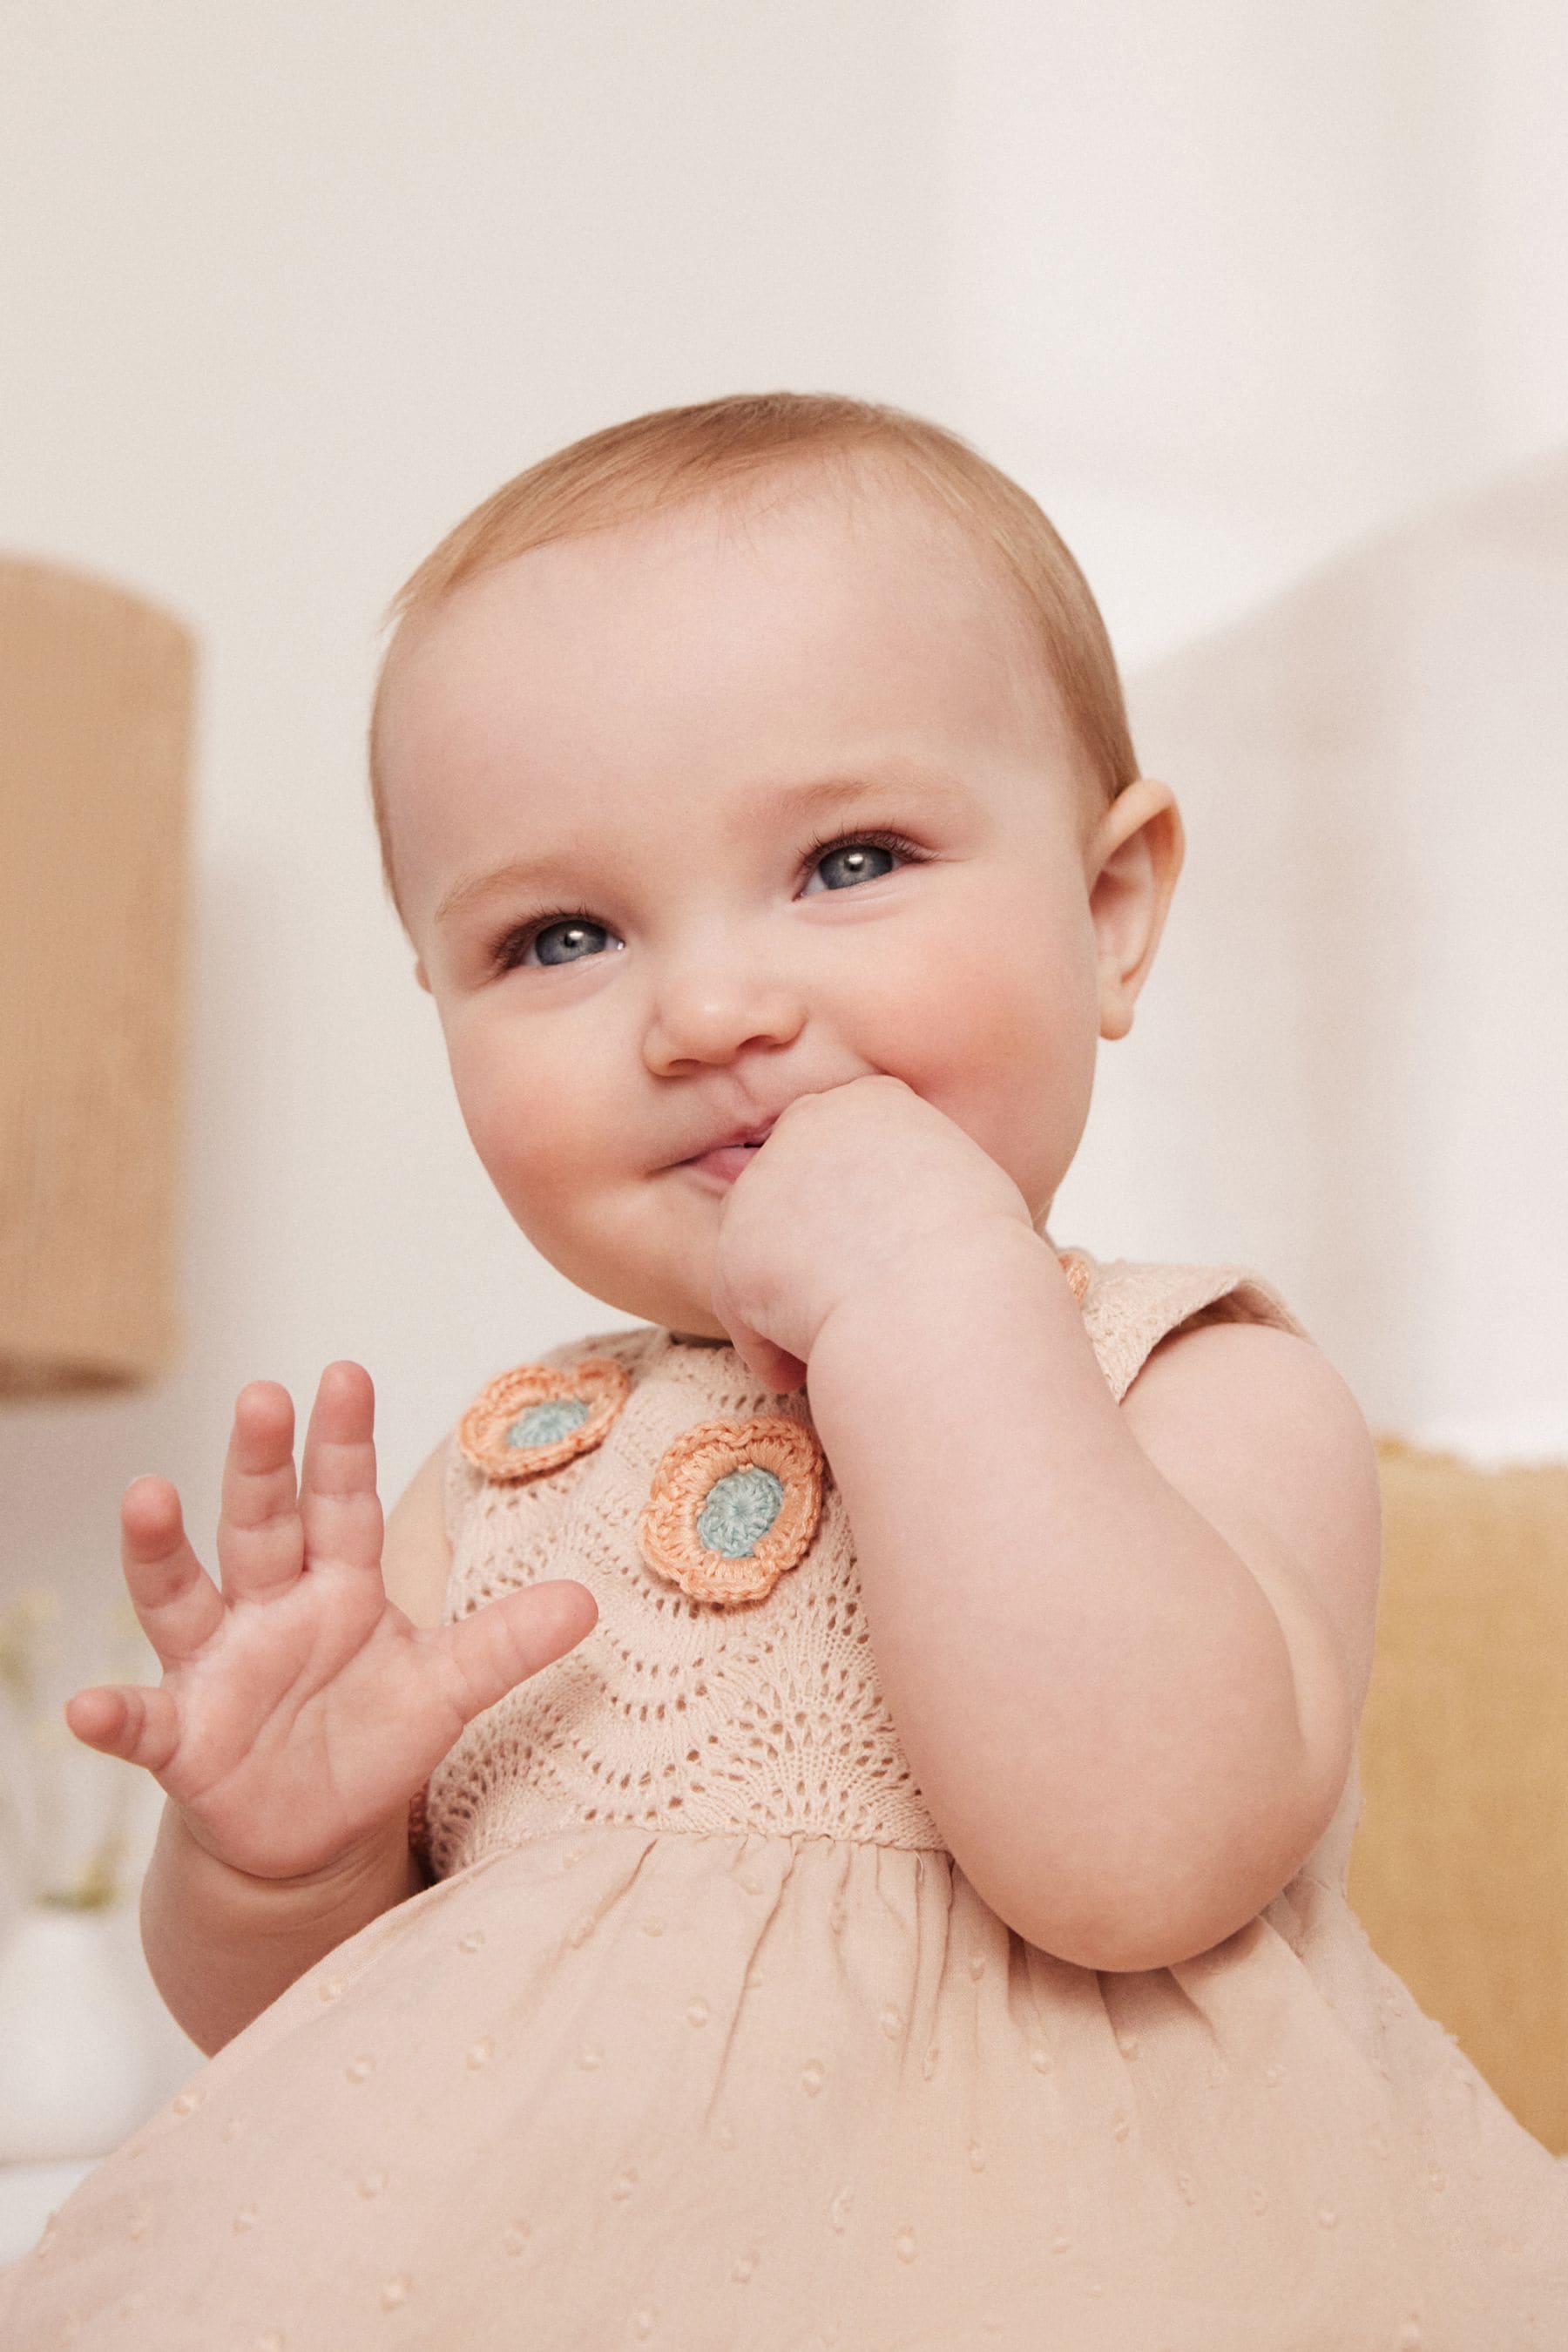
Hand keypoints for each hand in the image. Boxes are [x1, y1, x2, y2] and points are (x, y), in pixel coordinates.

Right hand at [64, 1363, 597, 1882]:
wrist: (313, 1830)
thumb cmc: (372, 1736)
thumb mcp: (446, 1689)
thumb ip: (505, 1644)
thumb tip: (587, 1602)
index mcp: (338, 1586)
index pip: (342, 1500)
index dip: (344, 1442)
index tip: (345, 1373)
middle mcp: (269, 1609)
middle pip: (262, 1523)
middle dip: (262, 1462)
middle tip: (263, 1396)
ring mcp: (218, 1668)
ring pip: (182, 1595)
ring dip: (159, 1548)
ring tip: (144, 1497)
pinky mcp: (183, 1739)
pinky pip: (141, 1722)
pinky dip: (112, 1715)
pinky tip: (87, 1707)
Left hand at [709, 1075, 1034, 1389]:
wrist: (942, 1304)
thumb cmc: (982, 1257)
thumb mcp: (970, 1186)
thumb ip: (920, 1177)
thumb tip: (904, 1214)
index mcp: (871, 1101)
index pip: (845, 1135)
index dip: (857, 1190)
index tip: (880, 1234)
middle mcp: (806, 1129)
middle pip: (794, 1182)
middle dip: (810, 1233)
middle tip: (849, 1289)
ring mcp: (761, 1189)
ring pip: (759, 1244)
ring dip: (784, 1290)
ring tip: (830, 1335)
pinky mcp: (733, 1256)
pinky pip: (742, 1308)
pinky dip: (768, 1344)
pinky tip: (795, 1372)